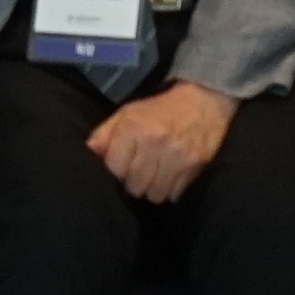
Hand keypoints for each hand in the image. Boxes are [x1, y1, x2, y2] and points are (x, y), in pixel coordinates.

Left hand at [86, 79, 236, 202]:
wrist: (204, 100)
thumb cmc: (161, 108)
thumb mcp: (129, 113)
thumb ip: (106, 132)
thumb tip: (90, 151)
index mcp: (134, 127)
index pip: (114, 167)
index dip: (116, 170)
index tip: (123, 166)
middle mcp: (154, 142)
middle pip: (134, 185)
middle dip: (134, 183)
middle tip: (139, 173)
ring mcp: (176, 155)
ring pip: (154, 194)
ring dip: (152, 189)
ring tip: (155, 177)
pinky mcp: (194, 165)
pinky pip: (174, 194)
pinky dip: (170, 190)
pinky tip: (170, 177)